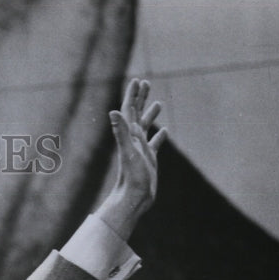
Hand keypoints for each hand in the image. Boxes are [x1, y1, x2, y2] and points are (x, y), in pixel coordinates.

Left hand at [97, 78, 167, 238]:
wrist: (134, 199)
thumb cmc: (132, 177)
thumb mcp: (129, 151)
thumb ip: (121, 131)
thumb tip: (113, 112)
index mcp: (129, 136)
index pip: (129, 110)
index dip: (133, 95)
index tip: (138, 80)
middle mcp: (134, 141)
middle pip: (136, 114)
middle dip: (141, 98)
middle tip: (147, 83)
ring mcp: (141, 150)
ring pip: (146, 128)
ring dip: (150, 114)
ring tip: (158, 103)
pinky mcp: (149, 160)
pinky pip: (154, 145)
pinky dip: (159, 136)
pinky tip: (164, 132)